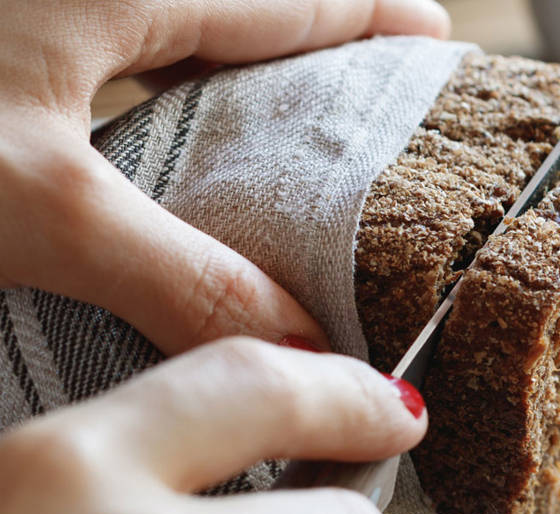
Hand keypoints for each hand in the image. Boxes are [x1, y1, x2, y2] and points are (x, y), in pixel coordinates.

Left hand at [0, 0, 449, 355]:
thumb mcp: (43, 205)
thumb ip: (184, 278)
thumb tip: (307, 351)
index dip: (370, 17)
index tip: (434, 38)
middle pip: (235, 13)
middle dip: (308, 56)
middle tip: (371, 105)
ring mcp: (40, 15)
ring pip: (167, 37)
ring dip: (229, 82)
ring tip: (285, 138)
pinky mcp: (5, 47)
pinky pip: (107, 59)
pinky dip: (156, 101)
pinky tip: (155, 153)